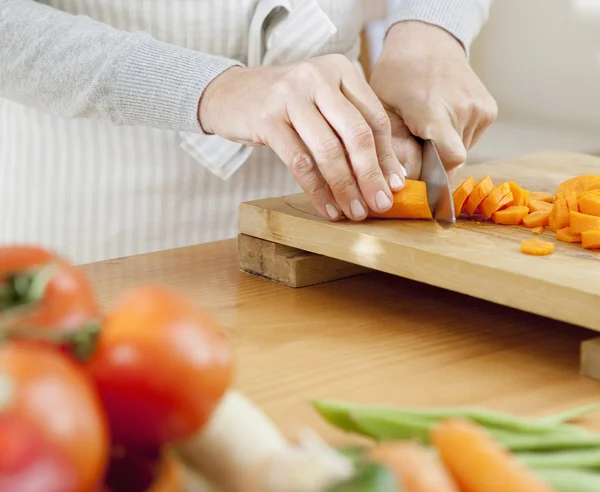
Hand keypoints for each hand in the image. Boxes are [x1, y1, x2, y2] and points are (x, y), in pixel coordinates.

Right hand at [198, 55, 406, 221]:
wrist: (229, 94)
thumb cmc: (284, 105)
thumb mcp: (321, 104)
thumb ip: (351, 130)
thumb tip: (389, 175)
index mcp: (340, 69)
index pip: (374, 118)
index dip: (387, 156)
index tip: (395, 186)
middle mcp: (317, 77)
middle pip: (356, 133)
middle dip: (371, 175)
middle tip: (380, 204)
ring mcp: (290, 96)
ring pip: (329, 151)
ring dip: (345, 188)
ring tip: (354, 213)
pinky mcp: (267, 119)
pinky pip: (300, 163)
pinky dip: (317, 191)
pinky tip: (328, 209)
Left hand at [370, 21, 497, 178]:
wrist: (427, 41)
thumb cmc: (397, 77)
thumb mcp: (382, 111)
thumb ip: (392, 148)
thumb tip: (402, 183)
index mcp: (435, 110)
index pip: (450, 160)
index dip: (435, 175)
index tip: (417, 176)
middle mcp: (464, 109)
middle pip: (453, 160)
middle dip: (433, 163)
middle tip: (415, 147)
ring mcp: (480, 109)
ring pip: (462, 152)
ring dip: (443, 150)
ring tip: (427, 129)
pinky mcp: (489, 110)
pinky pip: (470, 140)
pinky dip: (455, 138)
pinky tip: (441, 121)